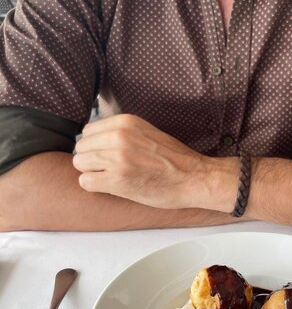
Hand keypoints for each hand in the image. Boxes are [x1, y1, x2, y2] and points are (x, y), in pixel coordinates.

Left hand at [73, 114, 237, 209]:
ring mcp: (117, 159)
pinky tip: (112, 187)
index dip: (95, 145)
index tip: (107, 155)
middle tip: (109, 169)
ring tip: (111, 178)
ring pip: (80, 163)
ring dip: (92, 172)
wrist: (194, 178)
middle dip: (91, 159)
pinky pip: (85, 182)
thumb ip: (122, 132)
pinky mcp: (118, 180)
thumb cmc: (174, 160)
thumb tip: (95, 139)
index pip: (88, 131)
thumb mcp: (146, 132)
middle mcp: (119, 137)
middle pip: (81, 147)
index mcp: (126, 122)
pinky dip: (95, 186)